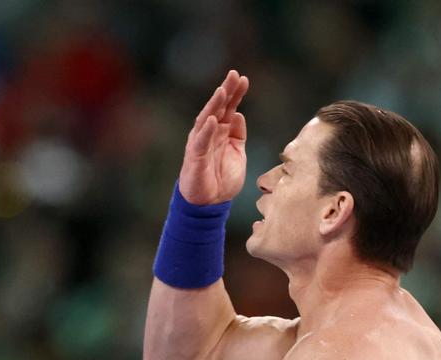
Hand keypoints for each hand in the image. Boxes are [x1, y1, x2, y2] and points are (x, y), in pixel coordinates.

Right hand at [178, 70, 249, 204]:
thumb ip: (238, 135)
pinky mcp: (195, 157)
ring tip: (223, 91)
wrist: (210, 204)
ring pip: (207, 119)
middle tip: (234, 75)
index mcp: (221, 132)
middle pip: (218, 108)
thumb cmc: (222, 179)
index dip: (236, 94)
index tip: (244, 79)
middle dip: (226, 91)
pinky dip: (207, 130)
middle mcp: (210, 134)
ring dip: (215, 105)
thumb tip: (238, 115)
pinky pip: (201, 142)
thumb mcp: (237, 153)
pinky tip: (213, 119)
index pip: (229, 108)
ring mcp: (201, 143)